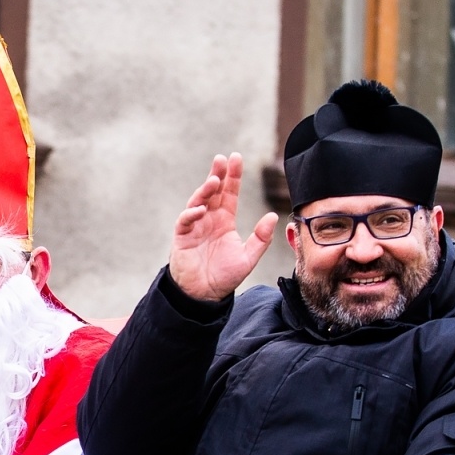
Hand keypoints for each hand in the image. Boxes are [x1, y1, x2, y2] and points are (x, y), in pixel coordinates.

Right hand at [168, 153, 278, 302]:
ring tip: (214, 181)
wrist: (204, 296)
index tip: (237, 158)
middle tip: (222, 159)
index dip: (233, 177)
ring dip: (205, 190)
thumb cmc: (224, 277)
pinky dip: (192, 213)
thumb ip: (261, 238)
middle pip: (213, 191)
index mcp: (224, 221)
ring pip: (198, 201)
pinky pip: (185, 221)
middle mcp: (209, 220)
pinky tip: (201, 209)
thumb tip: (273, 216)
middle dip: (217, 174)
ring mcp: (194, 227)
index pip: (229, 194)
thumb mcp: (248, 257)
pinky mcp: (182, 237)